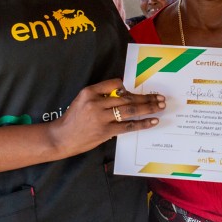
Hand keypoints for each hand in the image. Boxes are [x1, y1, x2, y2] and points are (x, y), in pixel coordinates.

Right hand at [49, 78, 164, 157]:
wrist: (61, 137)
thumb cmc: (73, 119)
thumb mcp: (82, 100)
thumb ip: (100, 96)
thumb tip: (124, 95)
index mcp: (90, 91)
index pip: (115, 83)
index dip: (127, 88)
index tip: (135, 92)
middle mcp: (96, 102)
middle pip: (127, 97)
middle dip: (146, 97)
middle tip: (160, 97)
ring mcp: (101, 117)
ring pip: (130, 110)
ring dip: (148, 107)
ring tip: (160, 106)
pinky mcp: (105, 131)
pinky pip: (128, 125)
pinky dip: (142, 123)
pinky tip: (152, 121)